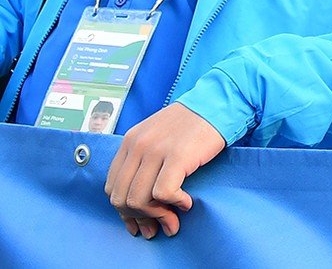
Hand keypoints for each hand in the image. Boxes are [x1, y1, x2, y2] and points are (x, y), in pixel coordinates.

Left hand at [104, 102, 225, 238]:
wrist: (219, 102)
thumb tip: (141, 198)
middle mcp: (138, 146)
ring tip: (173, 219)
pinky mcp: (177, 156)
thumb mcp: (157, 135)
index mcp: (130, 142)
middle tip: (156, 228)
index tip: (140, 221)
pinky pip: (163, 193)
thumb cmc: (192, 123)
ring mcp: (156, 151)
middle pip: (122, 198)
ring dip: (157, 216)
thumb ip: (143, 159)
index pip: (112, 187)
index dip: (124, 211)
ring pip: (139, 199)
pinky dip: (174, 204)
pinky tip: (186, 202)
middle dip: (139, 219)